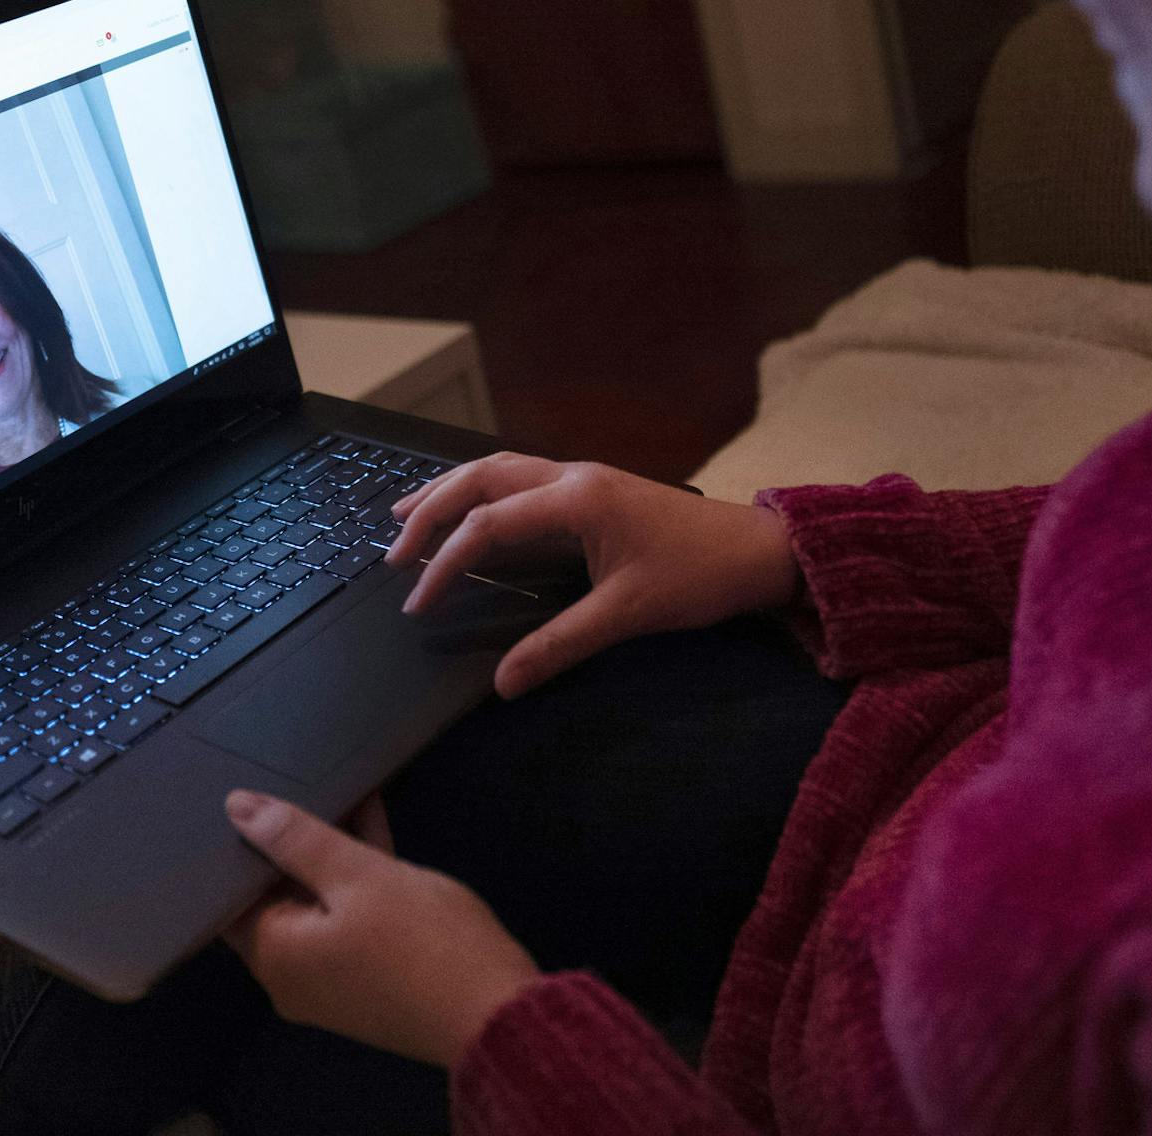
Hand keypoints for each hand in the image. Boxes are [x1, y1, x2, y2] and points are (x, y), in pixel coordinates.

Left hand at [221, 789, 540, 1067]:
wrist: (497, 1014)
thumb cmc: (423, 941)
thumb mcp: (359, 875)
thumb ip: (297, 838)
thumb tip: (237, 807)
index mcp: (276, 956)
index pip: (229, 895)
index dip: (235, 845)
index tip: (243, 796)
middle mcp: (292, 977)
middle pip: (274, 897)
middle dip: (289, 841)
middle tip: (292, 780)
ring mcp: (332, 981)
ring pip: (317, 902)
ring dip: (330, 852)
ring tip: (339, 787)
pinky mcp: (368, 977)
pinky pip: (347, 917)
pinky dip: (357, 877)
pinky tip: (371, 821)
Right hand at [385, 454, 801, 698]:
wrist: (760, 551)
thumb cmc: (701, 576)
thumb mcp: (628, 615)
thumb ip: (560, 645)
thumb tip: (505, 682)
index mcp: (577, 499)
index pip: (488, 524)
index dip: (445, 563)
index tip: (417, 600)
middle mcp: (572, 477)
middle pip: (480, 477)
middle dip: (430, 508)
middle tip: (392, 547)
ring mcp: (582, 479)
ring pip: (498, 470)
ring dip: (451, 491)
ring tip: (406, 515)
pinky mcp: (593, 491)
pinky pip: (521, 480)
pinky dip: (483, 494)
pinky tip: (470, 514)